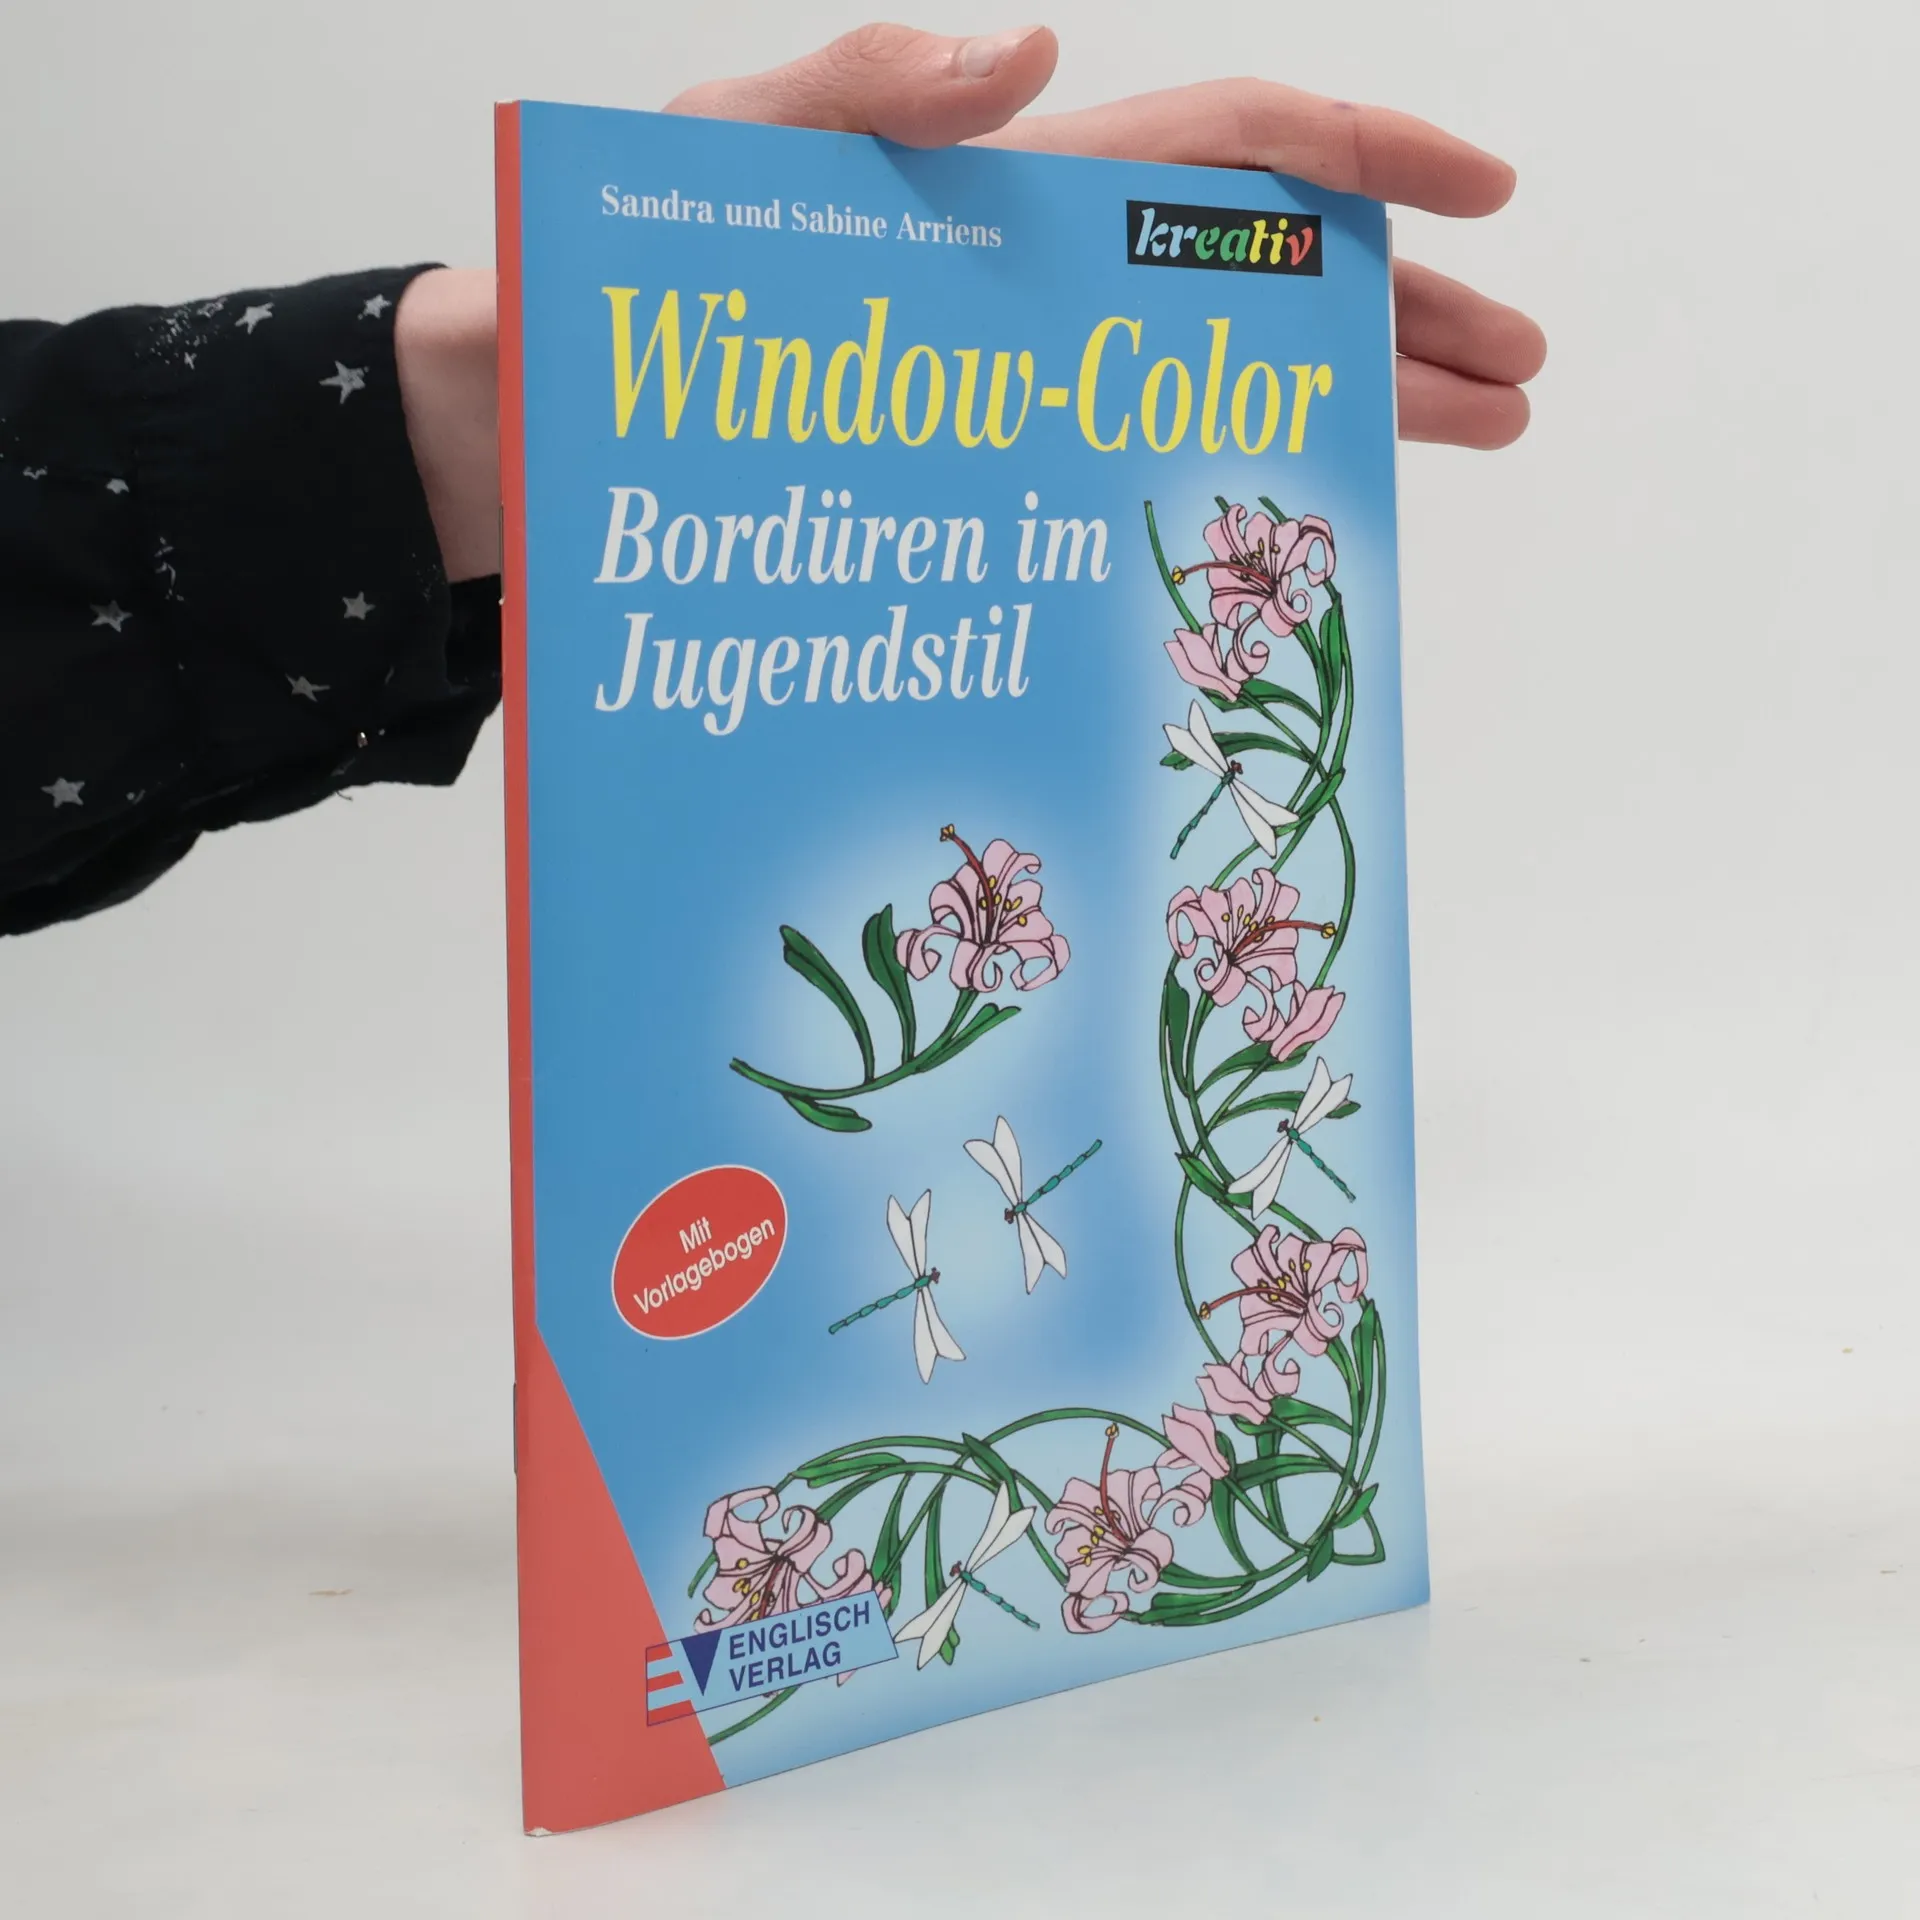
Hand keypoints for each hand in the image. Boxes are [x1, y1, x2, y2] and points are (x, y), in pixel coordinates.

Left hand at [669, 24, 1544, 449]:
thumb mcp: (748, 146)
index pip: (1238, 145)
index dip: (1372, 157)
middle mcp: (1060, 271)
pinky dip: (1232, 470)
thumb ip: (874, 84)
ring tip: (1475, 436)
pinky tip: (1296, 505)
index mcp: (1033, 180)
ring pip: (1230, 367)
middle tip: (1516, 372)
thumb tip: (1026, 43)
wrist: (579, 401)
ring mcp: (1044, 365)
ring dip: (1354, 395)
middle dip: (1404, 308)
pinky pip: (1147, 449)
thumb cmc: (653, 269)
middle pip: (1272, 267)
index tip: (1487, 189)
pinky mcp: (1006, 451)